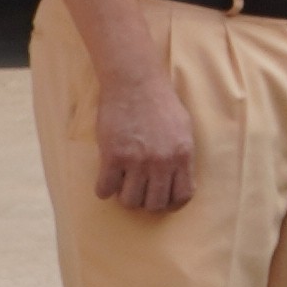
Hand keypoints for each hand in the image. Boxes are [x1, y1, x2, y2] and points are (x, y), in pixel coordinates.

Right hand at [86, 52, 197, 216]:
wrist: (135, 82)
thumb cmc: (159, 102)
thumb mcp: (183, 128)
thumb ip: (181, 154)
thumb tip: (178, 178)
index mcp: (183, 155)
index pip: (183, 196)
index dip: (172, 203)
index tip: (163, 199)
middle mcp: (162, 162)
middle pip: (155, 204)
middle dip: (147, 201)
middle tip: (139, 190)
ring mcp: (137, 161)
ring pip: (130, 201)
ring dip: (125, 196)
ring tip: (123, 184)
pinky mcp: (113, 156)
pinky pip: (105, 189)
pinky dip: (104, 189)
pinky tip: (107, 178)